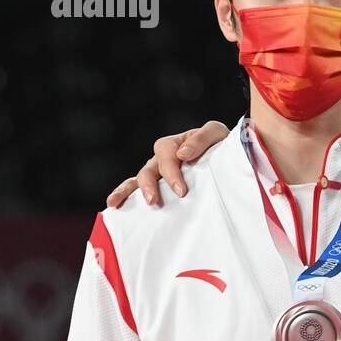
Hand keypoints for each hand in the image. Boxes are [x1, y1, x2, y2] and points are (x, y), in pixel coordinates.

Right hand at [105, 120, 229, 207]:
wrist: (227, 159)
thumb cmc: (220, 145)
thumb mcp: (215, 134)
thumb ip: (201, 139)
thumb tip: (183, 154)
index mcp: (174, 145)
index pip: (165, 154)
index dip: (171, 172)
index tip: (181, 190)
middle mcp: (161, 160)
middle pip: (148, 170)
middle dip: (148, 186)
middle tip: (154, 201)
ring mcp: (157, 174)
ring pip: (136, 180)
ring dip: (127, 191)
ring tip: (116, 203)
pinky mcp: (158, 188)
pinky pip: (136, 191)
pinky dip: (124, 197)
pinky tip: (113, 207)